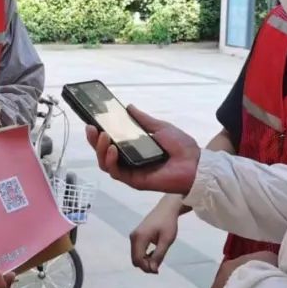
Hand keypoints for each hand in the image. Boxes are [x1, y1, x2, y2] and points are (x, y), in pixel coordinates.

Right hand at [86, 106, 200, 194]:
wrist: (195, 163)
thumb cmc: (181, 146)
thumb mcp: (160, 128)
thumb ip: (143, 120)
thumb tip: (129, 107)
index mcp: (135, 148)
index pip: (111, 142)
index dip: (99, 134)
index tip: (93, 122)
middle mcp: (130, 161)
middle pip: (104, 153)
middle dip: (94, 141)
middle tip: (91, 128)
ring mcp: (131, 171)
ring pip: (106, 163)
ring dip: (100, 150)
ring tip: (103, 136)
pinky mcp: (134, 181)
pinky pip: (116, 173)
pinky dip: (110, 161)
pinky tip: (112, 149)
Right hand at [130, 194, 183, 272]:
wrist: (166, 209)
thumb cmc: (168, 223)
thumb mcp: (166, 241)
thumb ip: (159, 255)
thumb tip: (152, 270)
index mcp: (139, 237)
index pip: (138, 260)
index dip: (146, 268)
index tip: (158, 270)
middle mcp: (134, 237)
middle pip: (135, 259)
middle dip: (146, 265)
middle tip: (159, 264)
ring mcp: (134, 236)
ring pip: (136, 256)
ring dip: (146, 261)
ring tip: (159, 257)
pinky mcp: (136, 236)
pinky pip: (137, 251)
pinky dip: (145, 255)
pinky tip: (155, 253)